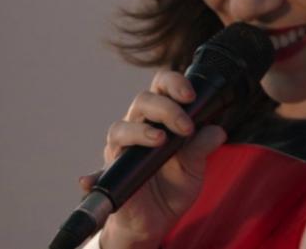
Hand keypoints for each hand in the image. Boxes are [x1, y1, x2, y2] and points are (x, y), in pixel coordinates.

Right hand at [79, 70, 226, 248]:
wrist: (155, 221)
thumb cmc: (172, 186)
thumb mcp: (194, 167)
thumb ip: (202, 147)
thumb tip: (217, 131)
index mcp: (159, 118)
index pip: (161, 88)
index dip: (173, 84)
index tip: (191, 96)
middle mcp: (137, 128)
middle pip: (142, 101)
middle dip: (166, 109)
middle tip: (186, 126)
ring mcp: (121, 150)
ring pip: (120, 129)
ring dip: (140, 132)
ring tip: (160, 140)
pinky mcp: (110, 176)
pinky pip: (95, 175)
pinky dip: (91, 178)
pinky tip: (88, 182)